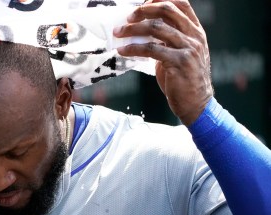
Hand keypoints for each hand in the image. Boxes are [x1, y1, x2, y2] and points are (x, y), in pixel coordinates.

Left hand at [114, 0, 213, 125]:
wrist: (196, 103)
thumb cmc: (183, 79)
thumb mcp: (178, 54)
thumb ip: (166, 40)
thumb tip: (141, 31)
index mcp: (196, 30)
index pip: (181, 3)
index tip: (141, 3)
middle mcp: (195, 36)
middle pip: (168, 10)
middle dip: (144, 10)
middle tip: (127, 17)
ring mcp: (188, 48)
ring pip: (157, 28)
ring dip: (133, 29)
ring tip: (118, 33)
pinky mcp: (179, 62)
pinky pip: (152, 49)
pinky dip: (134, 48)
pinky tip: (123, 50)